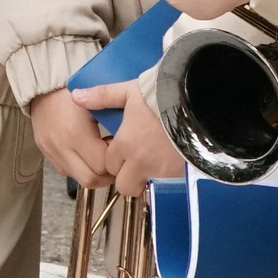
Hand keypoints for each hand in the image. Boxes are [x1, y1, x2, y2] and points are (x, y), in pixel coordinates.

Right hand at [29, 87, 113, 187]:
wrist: (43, 87)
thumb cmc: (75, 92)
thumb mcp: (98, 103)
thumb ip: (115, 124)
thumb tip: (131, 145)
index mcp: (76, 133)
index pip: (103, 166)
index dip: (116, 162)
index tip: (120, 151)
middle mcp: (61, 146)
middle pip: (91, 179)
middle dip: (107, 176)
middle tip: (115, 162)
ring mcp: (51, 151)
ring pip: (78, 180)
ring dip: (93, 173)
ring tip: (100, 158)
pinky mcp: (45, 152)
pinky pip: (66, 171)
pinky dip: (79, 168)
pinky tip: (85, 154)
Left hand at [73, 77, 189, 196]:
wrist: (201, 104)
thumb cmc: (162, 95)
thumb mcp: (129, 90)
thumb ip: (102, 96)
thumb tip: (76, 96)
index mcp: (125, 145)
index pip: (109, 164)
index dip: (114, 157)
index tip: (122, 146)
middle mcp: (141, 163)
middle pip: (125, 186)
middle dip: (127, 176)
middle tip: (135, 160)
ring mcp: (163, 171)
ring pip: (146, 187)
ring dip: (146, 177)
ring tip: (154, 157)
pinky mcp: (183, 175)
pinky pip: (167, 184)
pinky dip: (166, 176)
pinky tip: (171, 159)